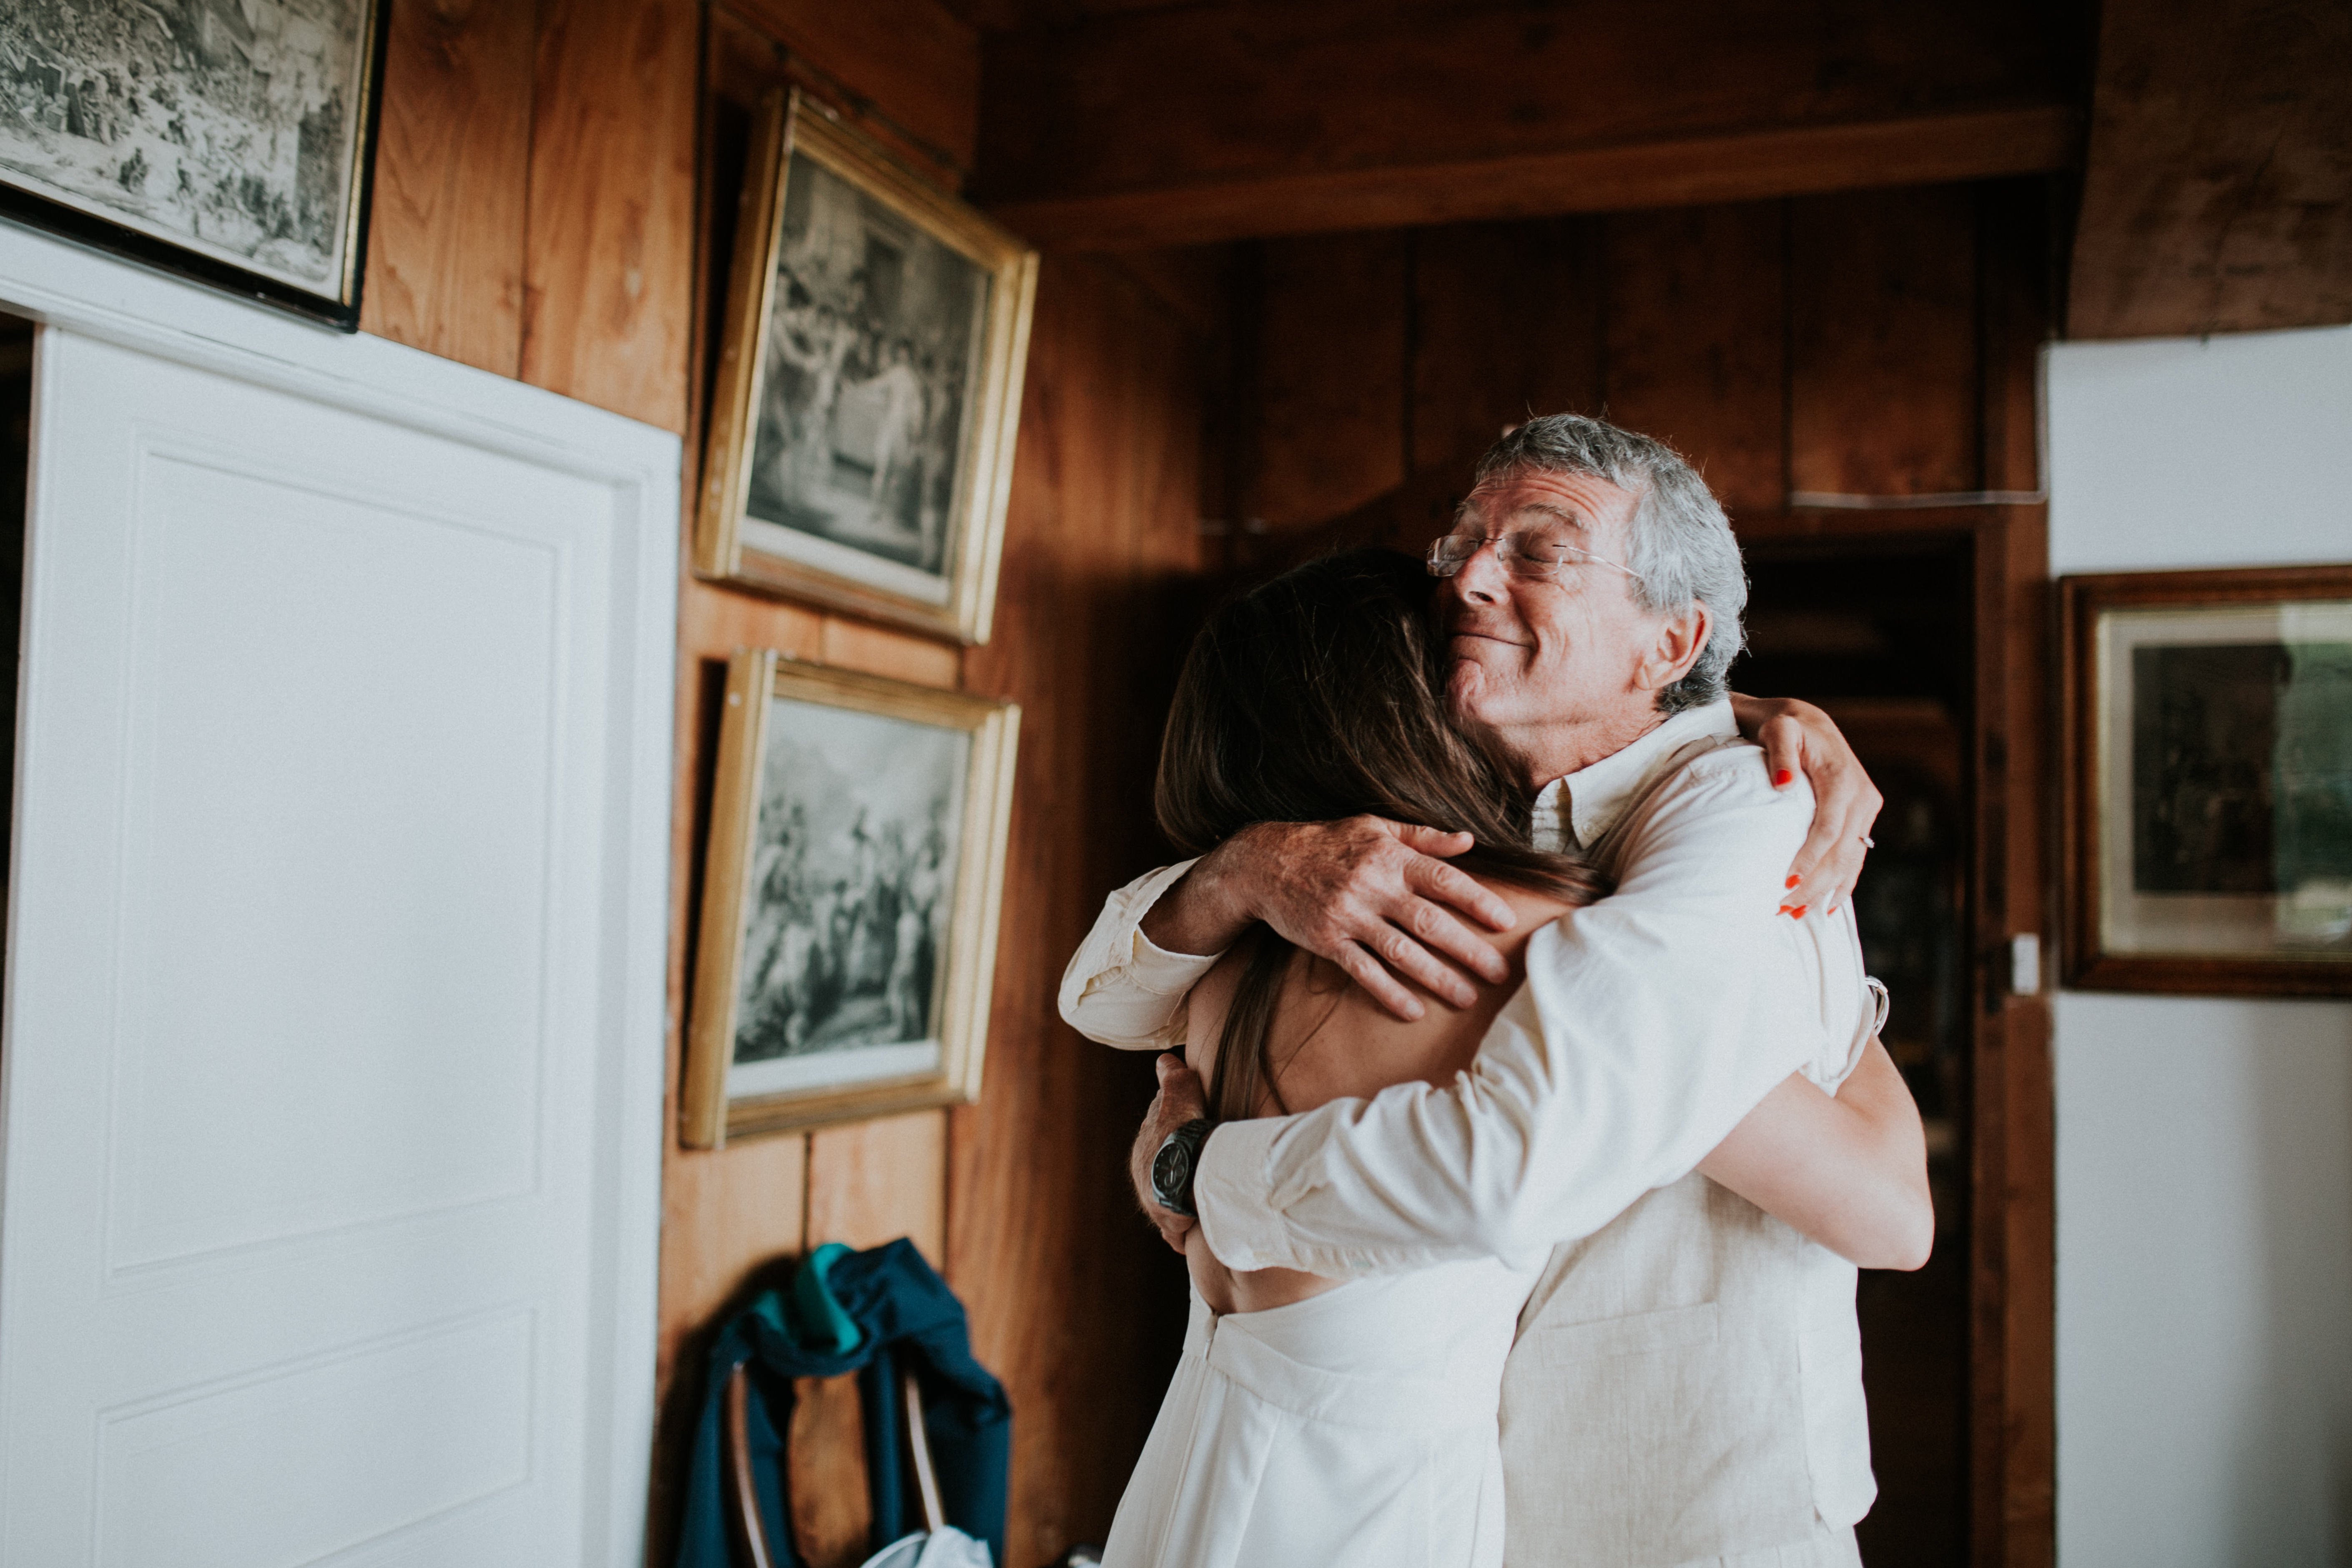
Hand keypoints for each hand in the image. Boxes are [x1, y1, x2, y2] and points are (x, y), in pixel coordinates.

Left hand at [1130, 1053, 1207, 1252]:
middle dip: (1175, 1175)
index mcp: (1143, 1150)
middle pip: (1161, 1176)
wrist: (1184, 1173)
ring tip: (1196, 1206)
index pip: (1157, 1142)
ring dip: (1180, 1205)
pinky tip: (1192, 1233)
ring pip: (1167, 1205)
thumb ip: (1173, 1078)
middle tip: (1196, 1174)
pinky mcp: (1168, 1226)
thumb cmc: (1182, 1130)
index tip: (1188, 1138)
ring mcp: (1155, 1204)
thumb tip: (1164, 1060)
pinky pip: (1175, 1232)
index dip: (1174, 1138)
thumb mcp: (1180, 1093)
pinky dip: (1183, 1232)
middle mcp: (1143, 1179)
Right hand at [1154, 817, 1517, 1021]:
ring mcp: (1349, 916)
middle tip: (1500, 973)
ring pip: (1401, 953)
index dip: (1478, 901)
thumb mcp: (1374, 826)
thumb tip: (1468, 840)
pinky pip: (1363, 972)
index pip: (1444, 880)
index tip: (1506, 922)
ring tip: (1467, 998)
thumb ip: (1422, 836)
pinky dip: (1389, 993)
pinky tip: (1414, 1011)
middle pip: (1430, 923)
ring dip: (1438, 978)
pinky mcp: (1327, 941)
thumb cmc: (1327, 842)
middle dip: (1469, 950)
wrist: (1264, 862)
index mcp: (1390, 857)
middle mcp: (1372, 887)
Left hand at [1729, 694, 1884, 914]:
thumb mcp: (1778, 729)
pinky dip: (1843, 882)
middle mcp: (1861, 796)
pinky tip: (1828, 906)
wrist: (1806, 721)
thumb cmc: (1784, 725)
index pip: (1828, 829)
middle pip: (1840, 851)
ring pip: (1850, 859)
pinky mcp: (1862, 818)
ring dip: (1827, 890)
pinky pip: (1855, 856)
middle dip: (1814, 884)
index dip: (1810, 858)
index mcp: (1842, 778)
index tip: (1785, 881)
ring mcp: (1865, 809)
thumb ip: (1781, 754)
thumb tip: (1784, 784)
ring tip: (1797, 913)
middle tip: (1783, 908)